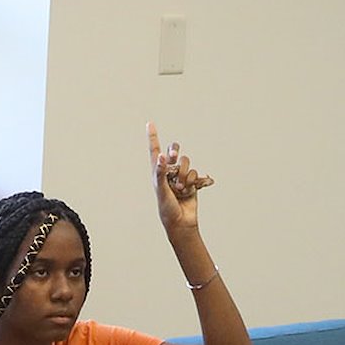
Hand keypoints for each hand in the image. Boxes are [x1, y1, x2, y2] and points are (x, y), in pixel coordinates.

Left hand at [149, 123, 212, 237]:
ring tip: (180, 188)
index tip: (150, 124)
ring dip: (184, 174)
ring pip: (186, 162)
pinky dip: (192, 181)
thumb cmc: (166, 208)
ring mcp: (181, 175)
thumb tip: (160, 157)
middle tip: (174, 156)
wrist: (181, 221)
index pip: (154, 150)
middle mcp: (169, 171)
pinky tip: (188, 191)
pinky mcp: (192, 181)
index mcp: (157, 172)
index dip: (153, 137)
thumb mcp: (160, 190)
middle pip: (174, 151)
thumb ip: (160, 173)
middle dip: (175, 151)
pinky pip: (195, 173)